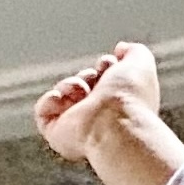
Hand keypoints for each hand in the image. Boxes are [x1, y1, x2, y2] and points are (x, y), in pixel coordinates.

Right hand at [34, 42, 163, 161]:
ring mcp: (78, 128)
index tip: (108, 63)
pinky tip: (62, 99)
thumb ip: (134, 51)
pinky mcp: (58, 135)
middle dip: (86, 74)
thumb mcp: (140, 62)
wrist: (115, 122)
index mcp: (120, 105)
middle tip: (94, 78)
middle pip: (82, 85)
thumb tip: (121, 49)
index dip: (104, 65)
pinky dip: (49, 100)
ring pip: (62, 94)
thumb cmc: (129, 96)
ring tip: (81, 91)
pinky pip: (42, 111)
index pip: (104, 81)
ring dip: (69, 84)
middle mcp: (100, 118)